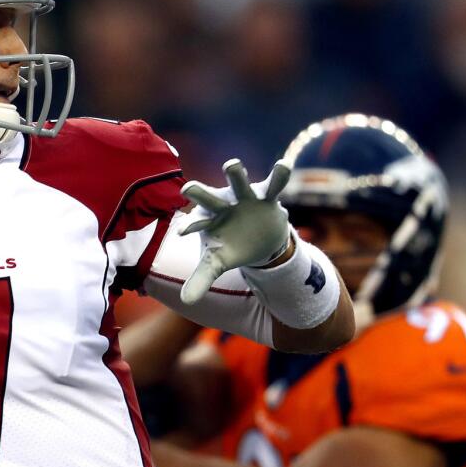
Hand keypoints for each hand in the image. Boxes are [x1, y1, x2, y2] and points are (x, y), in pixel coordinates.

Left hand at [178, 159, 290, 304]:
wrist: (258, 237)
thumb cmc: (230, 246)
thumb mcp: (217, 262)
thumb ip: (202, 278)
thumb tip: (186, 302)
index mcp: (208, 220)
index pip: (196, 223)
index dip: (190, 227)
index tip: (182, 233)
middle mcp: (223, 204)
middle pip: (209, 198)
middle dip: (200, 193)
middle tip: (187, 189)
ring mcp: (244, 198)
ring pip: (239, 183)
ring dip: (235, 174)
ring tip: (231, 165)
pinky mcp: (267, 196)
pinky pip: (274, 184)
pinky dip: (279, 176)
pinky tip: (284, 165)